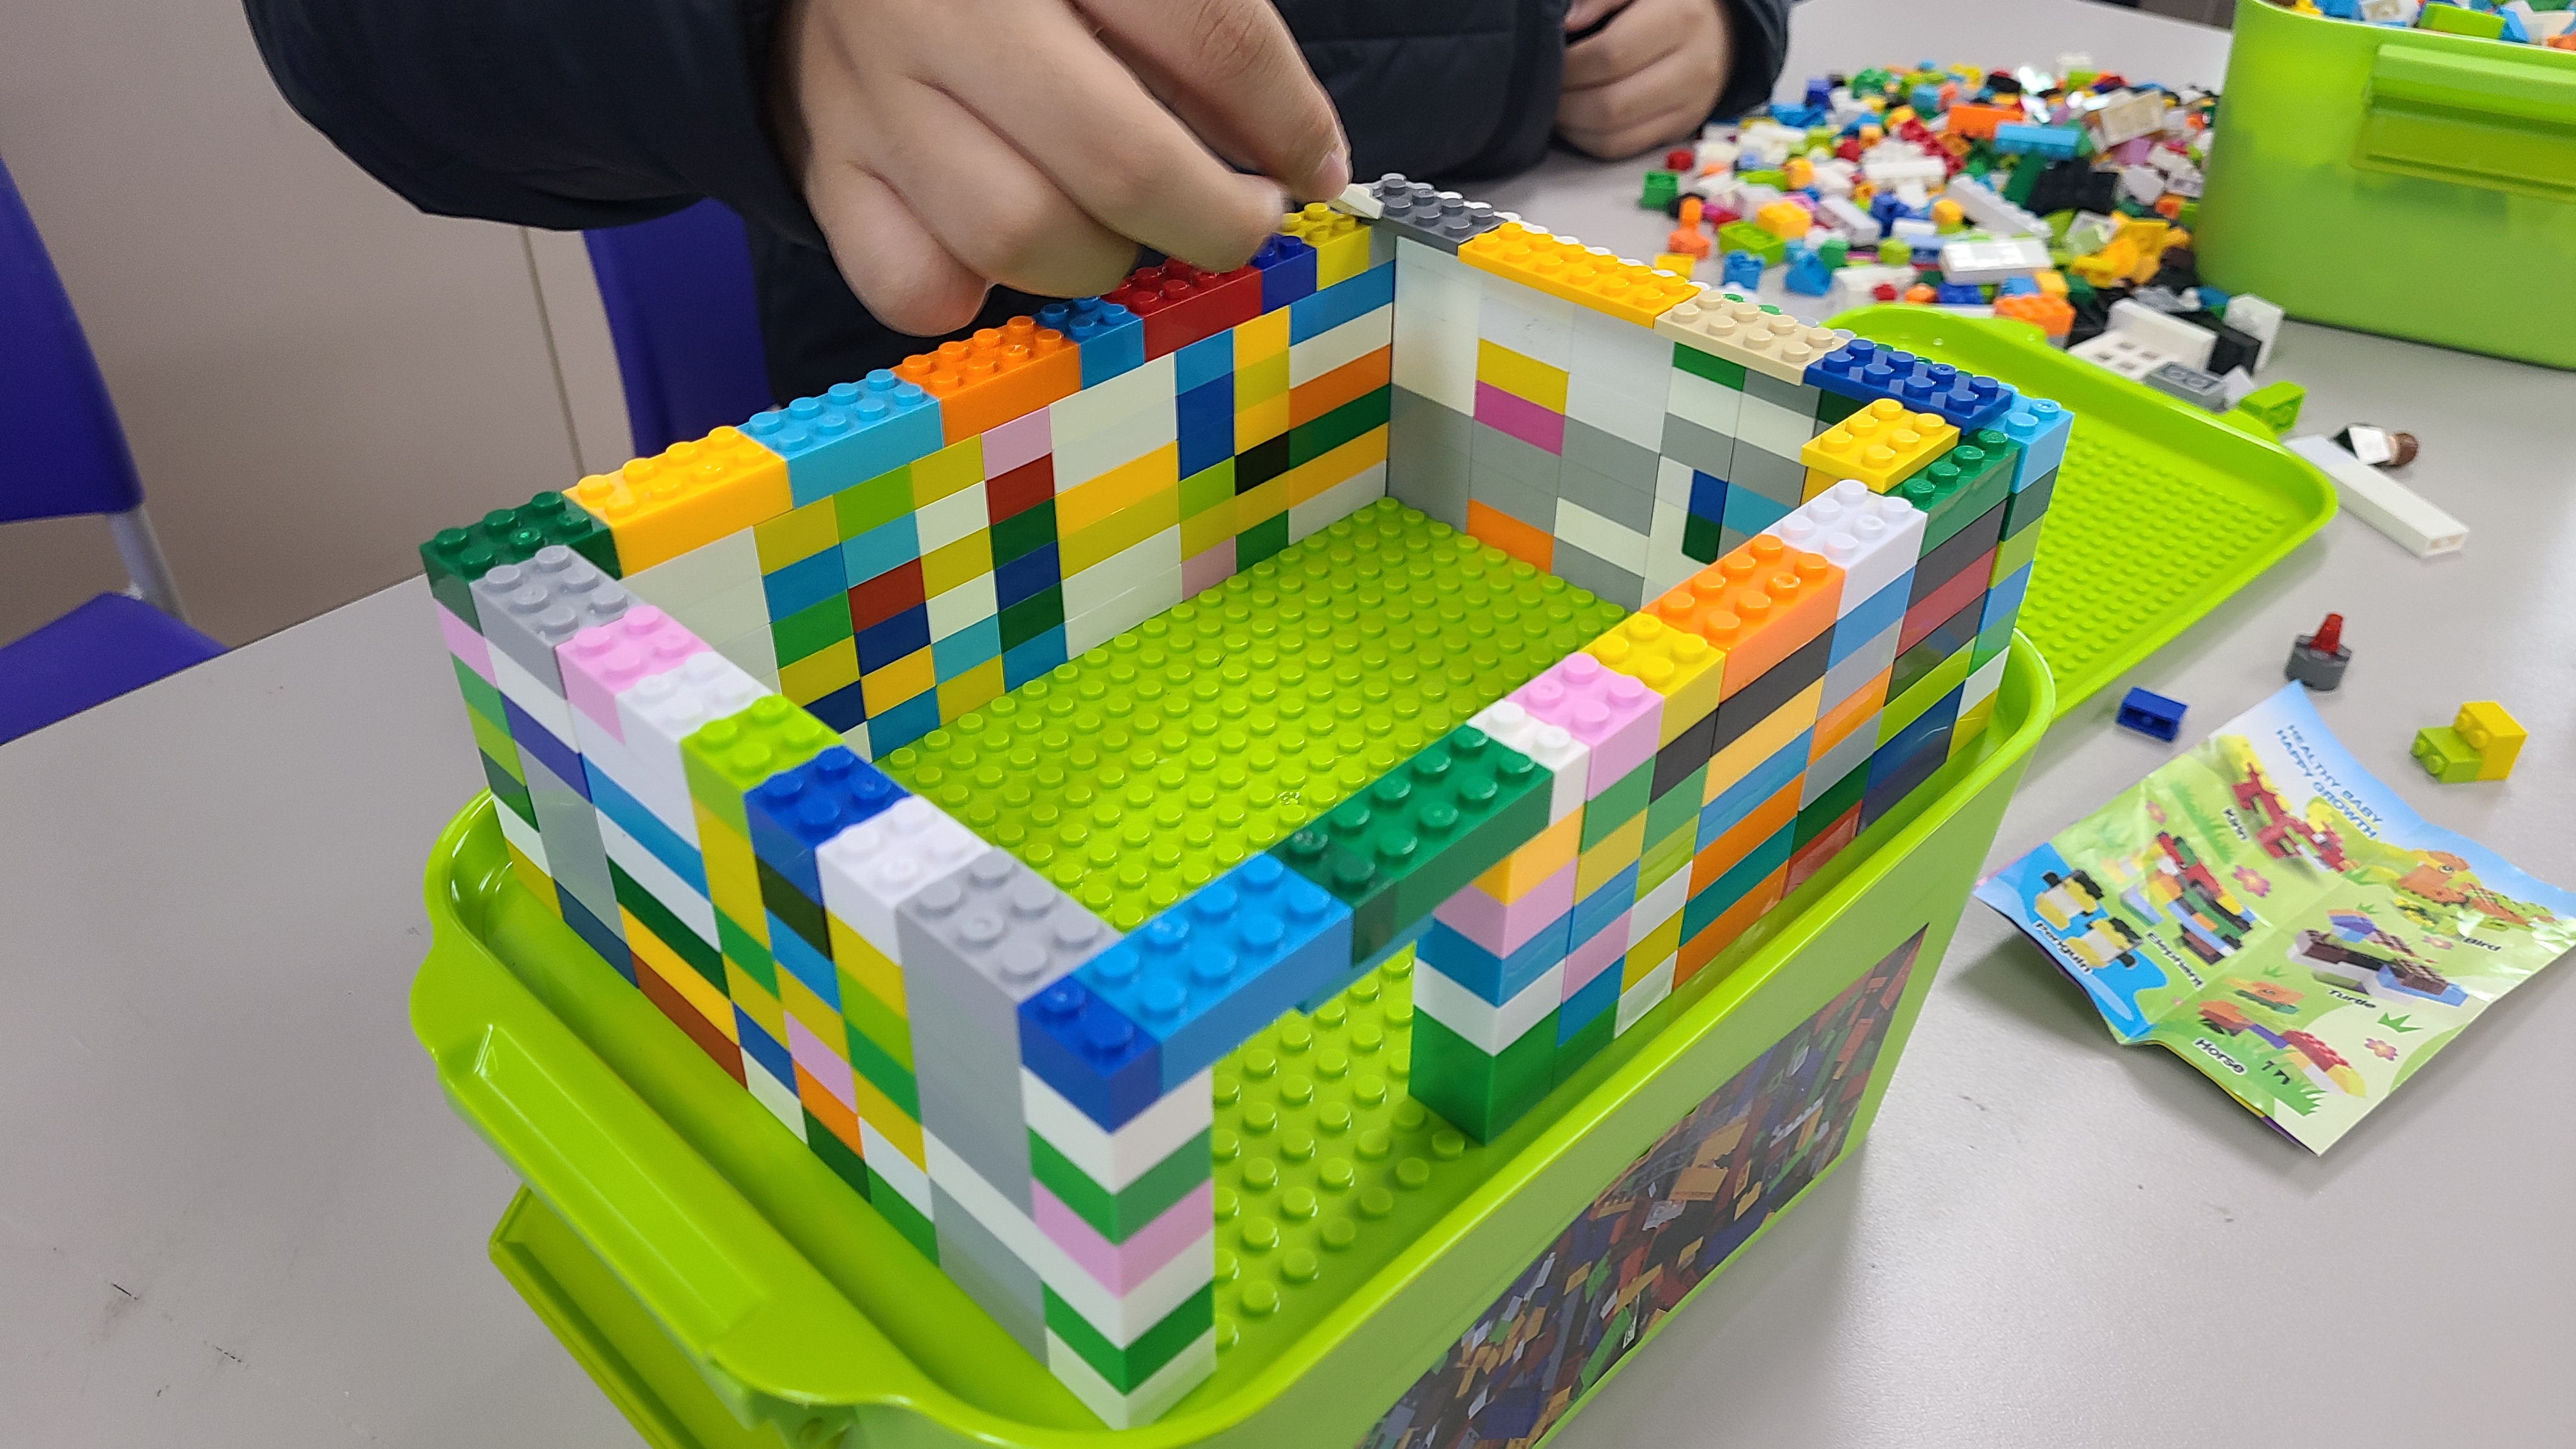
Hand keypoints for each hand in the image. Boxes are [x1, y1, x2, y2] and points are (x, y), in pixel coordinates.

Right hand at [774, 0, 1350, 334]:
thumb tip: (1299, 151)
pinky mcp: (825, 162)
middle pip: (1119, 162)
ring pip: (1019, 236)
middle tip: (1245, 219)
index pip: (1212, 38)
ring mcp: (872, 91)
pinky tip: (1005, 247)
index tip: (1315, 166)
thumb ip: (1200, 26)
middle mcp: (947, 7)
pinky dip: (975, 289)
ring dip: (1101, 258)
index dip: (1288, 121)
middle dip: (1215, 219)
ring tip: (1122, 225)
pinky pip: (915, 284)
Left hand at [1557, 0, 1733, 160]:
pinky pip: (1623, 149)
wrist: (1723, 27)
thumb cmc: (1669, 0)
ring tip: (1554, 105)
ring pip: (1613, 135)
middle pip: (1610, 104)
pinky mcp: (1680, 129)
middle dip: (1564, 102)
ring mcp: (1689, 105)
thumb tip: (1567, 21)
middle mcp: (1692, 67)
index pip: (1611, 55)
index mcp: (1680, 18)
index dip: (1569, 65)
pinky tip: (1574, 120)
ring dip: (1571, 126)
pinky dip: (1588, 140)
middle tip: (1543, 88)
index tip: (1548, 58)